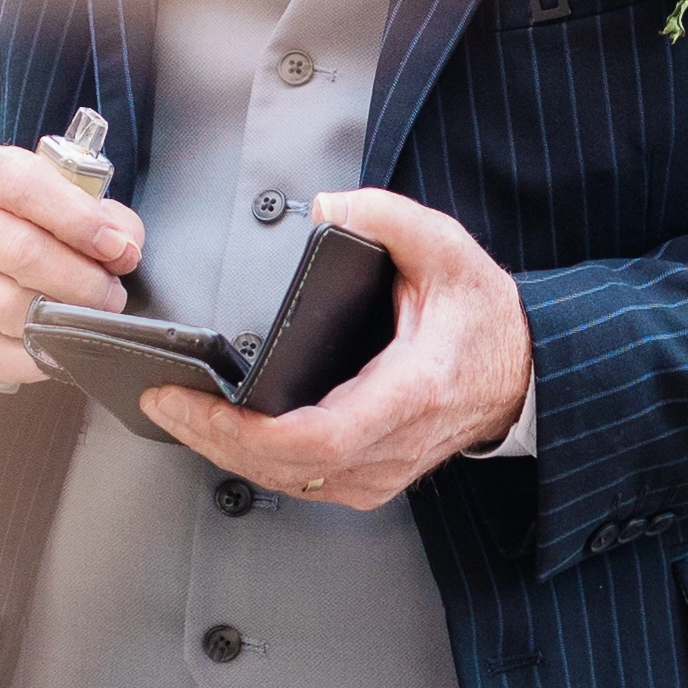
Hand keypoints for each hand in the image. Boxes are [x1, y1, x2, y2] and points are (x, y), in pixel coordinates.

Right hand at [0, 140, 147, 394]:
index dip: (80, 221)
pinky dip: (24, 360)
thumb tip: (124, 245)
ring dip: (56, 325)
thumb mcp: (49, 208)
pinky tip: (43, 354)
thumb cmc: (3, 236)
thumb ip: (95, 217)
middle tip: (108, 299)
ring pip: (5, 306)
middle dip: (80, 282)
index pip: (27, 186)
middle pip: (21, 251)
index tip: (119, 250)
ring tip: (79, 327)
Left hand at [151, 182, 530, 507]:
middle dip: (213, 439)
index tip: (196, 403)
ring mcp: (382, 471)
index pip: (315, 437)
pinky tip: (222, 435)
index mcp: (410, 391)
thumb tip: (330, 205)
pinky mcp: (371, 478)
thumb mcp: (447, 249)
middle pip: (286, 467)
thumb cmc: (484, 319)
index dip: (244, 431)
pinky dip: (254, 461)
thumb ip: (389, 217)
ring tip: (180, 415)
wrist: (523, 370)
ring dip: (226, 453)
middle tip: (165, 403)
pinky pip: (301, 483)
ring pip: (288, 483)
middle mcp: (394, 443)